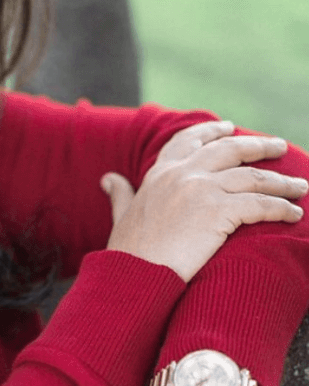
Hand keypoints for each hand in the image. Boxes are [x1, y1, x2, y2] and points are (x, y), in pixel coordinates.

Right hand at [100, 120, 307, 281]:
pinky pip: (260, 204)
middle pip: (228, 149)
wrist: (135, 273)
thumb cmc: (128, 250)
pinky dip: (281, 208)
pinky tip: (294, 214)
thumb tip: (109, 178)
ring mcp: (200, 189)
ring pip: (252, 177)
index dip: (210, 131)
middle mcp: (181, 173)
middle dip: (257, 145)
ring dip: (281, 181)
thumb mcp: (122, 214)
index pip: (188, 140)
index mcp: (160, 172)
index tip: (227, 127)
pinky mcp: (217, 211)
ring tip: (300, 186)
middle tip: (277, 145)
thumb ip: (120, 193)